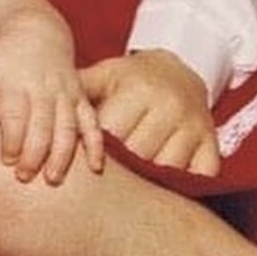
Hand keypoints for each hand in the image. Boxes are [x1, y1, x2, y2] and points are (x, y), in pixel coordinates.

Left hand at [0, 23, 103, 184]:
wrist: (35, 32)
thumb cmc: (0, 56)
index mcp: (15, 81)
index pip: (15, 115)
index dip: (12, 140)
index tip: (6, 160)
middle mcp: (43, 88)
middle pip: (42, 126)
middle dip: (35, 154)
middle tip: (24, 176)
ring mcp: (65, 93)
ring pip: (68, 127)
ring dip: (62, 155)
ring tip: (52, 178)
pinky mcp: (80, 97)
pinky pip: (92, 122)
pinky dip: (96, 145)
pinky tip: (95, 167)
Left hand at [80, 49, 219, 174]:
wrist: (178, 71)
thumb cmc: (131, 77)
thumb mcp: (104, 74)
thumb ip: (78, 88)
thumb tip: (44, 102)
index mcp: (140, 89)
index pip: (113, 132)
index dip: (97, 147)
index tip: (87, 155)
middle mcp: (171, 106)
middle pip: (138, 154)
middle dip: (120, 166)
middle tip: (106, 171)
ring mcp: (195, 128)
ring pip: (166, 169)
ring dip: (147, 178)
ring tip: (132, 177)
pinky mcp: (212, 146)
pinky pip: (196, 178)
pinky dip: (179, 184)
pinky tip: (161, 180)